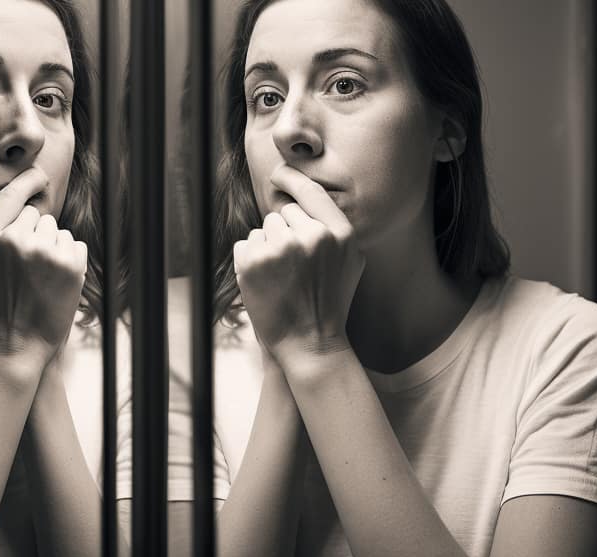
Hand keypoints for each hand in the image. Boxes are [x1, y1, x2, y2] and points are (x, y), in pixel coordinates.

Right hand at [0, 167, 87, 364]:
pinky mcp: (68, 265)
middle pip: (37, 216)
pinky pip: (76, 245)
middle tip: (30, 268)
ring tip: (43, 278)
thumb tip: (15, 202)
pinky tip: (58, 283)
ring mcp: (42, 252)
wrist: (17, 344)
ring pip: (58, 231)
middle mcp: (13, 240)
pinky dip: (72, 261)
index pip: (10, 197)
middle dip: (38, 235)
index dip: (26, 182)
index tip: (38, 175)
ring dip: (55, 248)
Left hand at [233, 165, 363, 360]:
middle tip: (293, 266)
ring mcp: (280, 249)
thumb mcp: (350, 261)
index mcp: (339, 233)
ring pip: (263, 228)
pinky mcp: (253, 263)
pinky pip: (245, 244)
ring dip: (266, 246)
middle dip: (283, 232)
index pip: (310, 192)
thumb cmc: (330, 301)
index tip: (279, 173)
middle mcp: (311, 236)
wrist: (310, 342)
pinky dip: (248, 260)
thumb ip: (334, 226)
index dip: (291, 180)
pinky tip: (265, 282)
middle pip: (282, 213)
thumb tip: (305, 193)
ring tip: (280, 276)